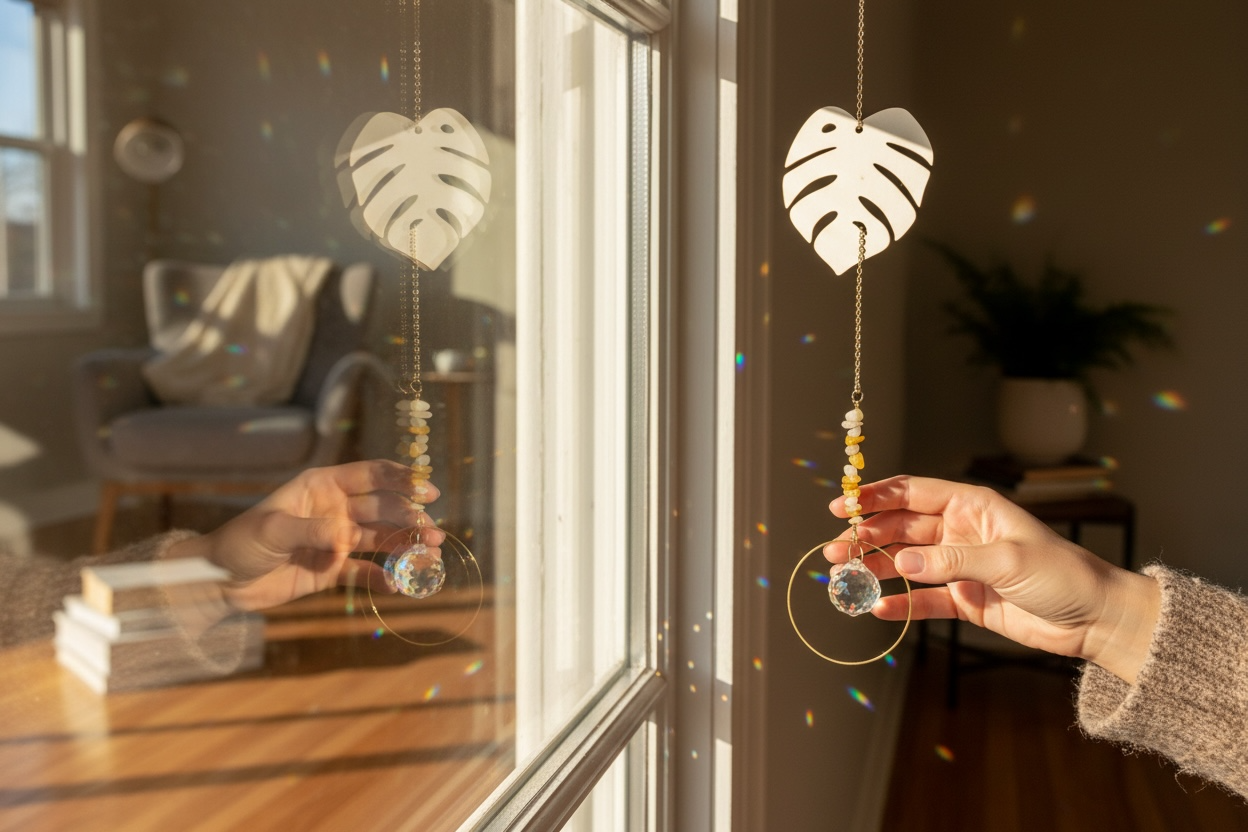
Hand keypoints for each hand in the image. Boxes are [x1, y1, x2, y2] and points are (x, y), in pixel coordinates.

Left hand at [168, 460, 444, 611]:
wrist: (221, 581)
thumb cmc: (241, 542)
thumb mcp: (272, 530)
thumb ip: (310, 530)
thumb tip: (344, 537)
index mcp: (323, 486)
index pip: (370, 475)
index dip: (400, 479)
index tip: (426, 488)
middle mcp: (336, 510)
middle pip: (383, 509)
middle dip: (411, 518)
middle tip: (432, 532)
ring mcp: (338, 540)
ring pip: (382, 539)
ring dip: (407, 546)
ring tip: (431, 555)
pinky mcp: (335, 569)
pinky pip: (366, 572)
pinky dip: (385, 578)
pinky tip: (401, 585)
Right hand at [824, 476, 1159, 683]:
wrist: (1095, 620)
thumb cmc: (1061, 575)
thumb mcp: (1008, 561)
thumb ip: (951, 561)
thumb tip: (900, 562)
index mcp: (971, 506)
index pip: (912, 492)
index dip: (874, 496)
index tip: (842, 507)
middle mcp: (959, 531)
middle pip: (900, 527)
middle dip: (865, 535)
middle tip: (835, 549)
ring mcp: (958, 565)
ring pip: (904, 562)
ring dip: (874, 567)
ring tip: (842, 576)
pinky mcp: (963, 598)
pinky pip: (921, 599)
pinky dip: (899, 603)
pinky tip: (877, 608)